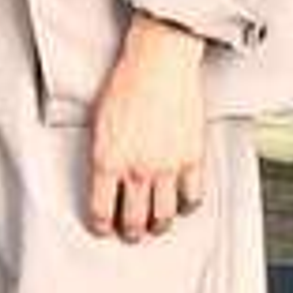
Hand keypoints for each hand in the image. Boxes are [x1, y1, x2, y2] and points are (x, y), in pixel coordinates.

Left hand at [88, 13, 205, 242]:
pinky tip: (182, 202)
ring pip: (164, 217)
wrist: (158, 60)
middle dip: (130, 232)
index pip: (101, 211)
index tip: (104, 228)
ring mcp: (166, 167)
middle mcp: (136, 169)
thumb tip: (104, 178)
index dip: (102, 225)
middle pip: (134, 222)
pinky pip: (193, 198)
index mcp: (107, 159)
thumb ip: (103, 153)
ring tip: (156, 224)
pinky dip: (187, 206)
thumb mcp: (99, 119)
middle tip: (131, 232)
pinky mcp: (191, 159)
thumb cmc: (126, 80)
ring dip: (158, 225)